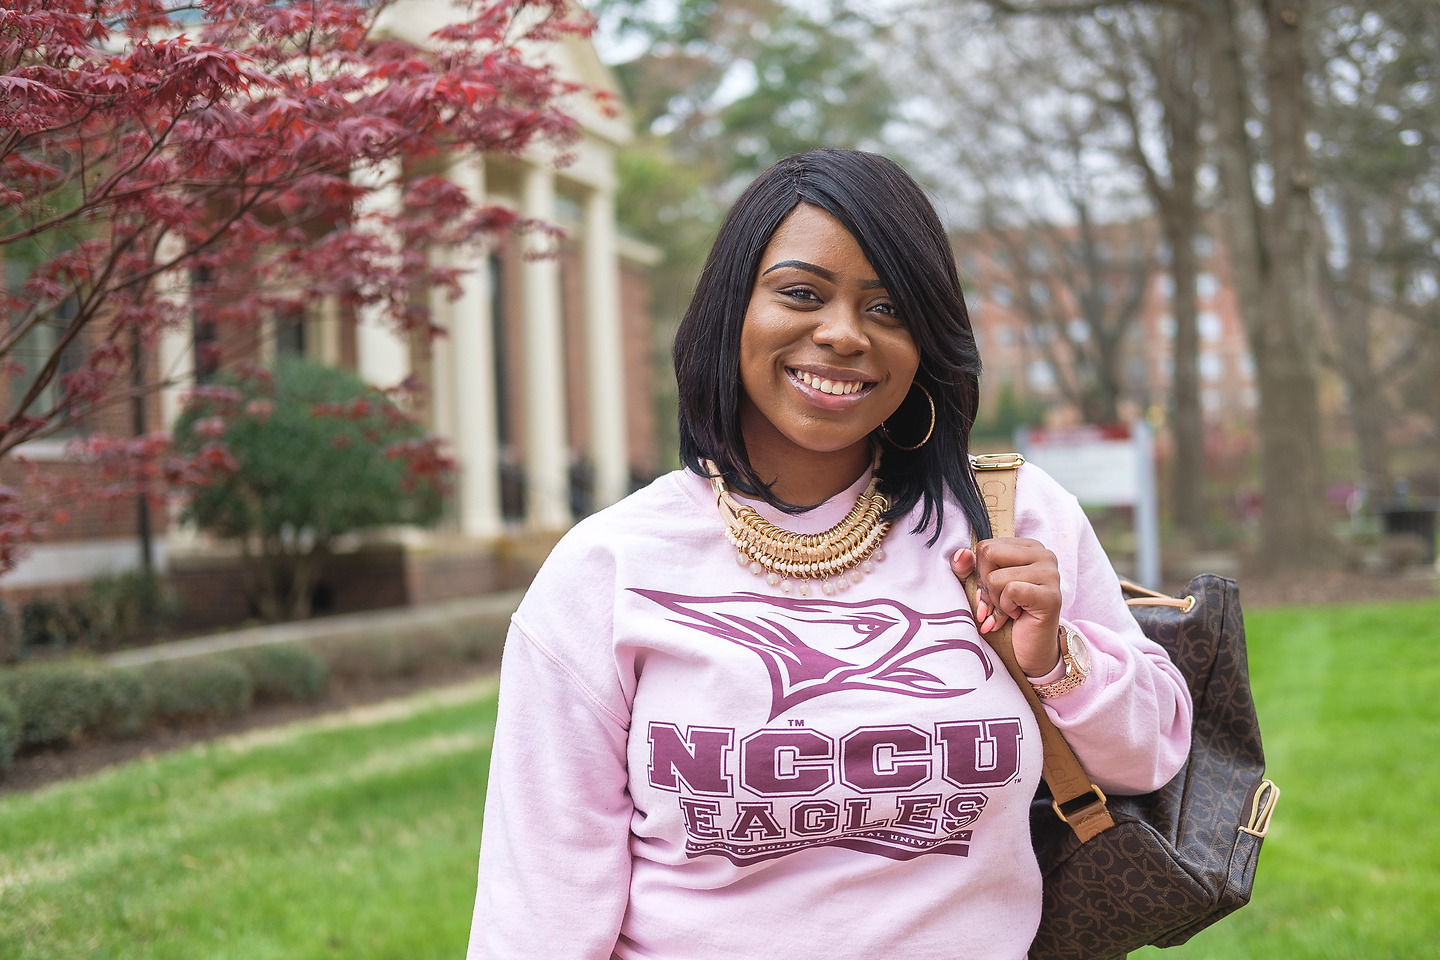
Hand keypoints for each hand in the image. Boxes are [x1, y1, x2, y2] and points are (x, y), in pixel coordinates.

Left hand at [951, 538, 1062, 676]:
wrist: (1030, 651)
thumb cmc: (1007, 615)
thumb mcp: (982, 587)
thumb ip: (967, 568)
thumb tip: (960, 554)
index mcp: (1029, 547)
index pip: (986, 546)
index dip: (980, 572)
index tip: (993, 590)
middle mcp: (1044, 555)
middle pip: (989, 554)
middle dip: (986, 585)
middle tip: (999, 602)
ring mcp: (1051, 574)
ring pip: (996, 577)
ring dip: (996, 601)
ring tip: (1009, 610)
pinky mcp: (1051, 596)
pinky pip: (1010, 591)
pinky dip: (1005, 609)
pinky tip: (1017, 615)